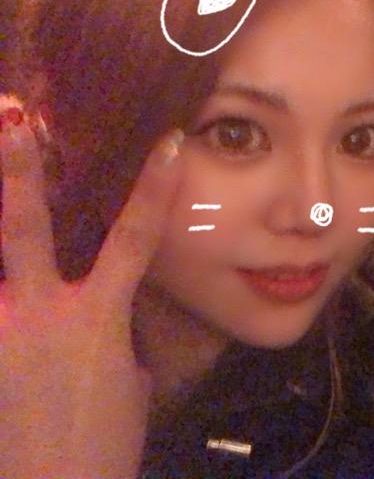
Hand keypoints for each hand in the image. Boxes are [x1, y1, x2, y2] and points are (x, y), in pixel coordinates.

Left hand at [0, 100, 184, 478]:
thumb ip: (115, 341)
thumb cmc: (106, 446)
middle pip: (24, 225)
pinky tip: (4, 300)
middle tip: (10, 118)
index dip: (155, 187)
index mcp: (97, 319)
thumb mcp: (130, 387)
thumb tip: (104, 323)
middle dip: (18, 169)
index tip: (167, 141)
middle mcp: (39, 313)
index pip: (136, 237)